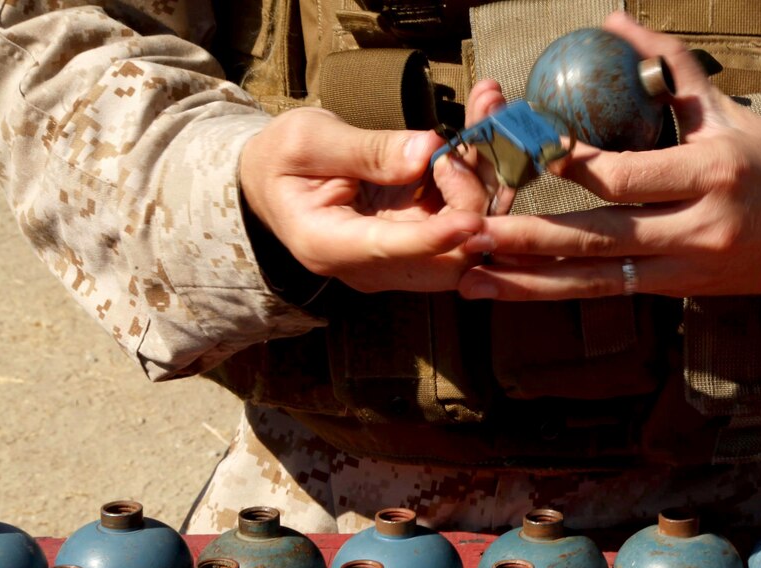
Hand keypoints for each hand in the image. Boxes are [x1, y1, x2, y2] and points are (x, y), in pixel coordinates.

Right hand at [239, 105, 496, 293]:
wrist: (273, 181)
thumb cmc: (282, 159)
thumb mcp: (309, 140)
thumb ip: (366, 151)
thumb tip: (425, 152)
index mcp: (327, 245)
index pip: (390, 250)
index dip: (436, 237)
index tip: (473, 220)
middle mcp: (368, 266)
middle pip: (441, 258)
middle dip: (473, 202)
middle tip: (470, 137)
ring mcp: (398, 260)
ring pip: (465, 240)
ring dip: (486, 181)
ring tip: (487, 109)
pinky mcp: (419, 241)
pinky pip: (463, 219)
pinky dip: (480, 176)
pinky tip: (483, 124)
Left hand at [458, 11, 760, 300]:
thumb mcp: (725, 111)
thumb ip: (668, 66)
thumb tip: (614, 19)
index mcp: (711, 175)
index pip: (627, 176)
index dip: (573, 166)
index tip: (526, 152)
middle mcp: (695, 229)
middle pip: (599, 238)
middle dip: (528, 239)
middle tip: (469, 233)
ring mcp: (685, 269)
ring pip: (594, 280)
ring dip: (527, 283)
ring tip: (470, 280)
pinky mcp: (676, 293)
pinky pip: (607, 292)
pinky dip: (556, 291)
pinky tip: (513, 289)